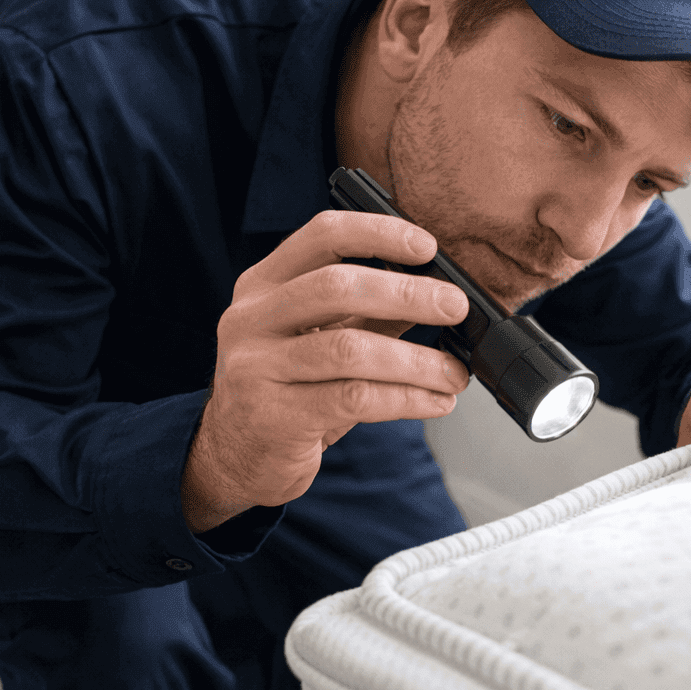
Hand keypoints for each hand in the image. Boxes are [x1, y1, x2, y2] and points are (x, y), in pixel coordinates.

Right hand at [182, 210, 470, 531]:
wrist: (236, 456)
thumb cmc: (286, 390)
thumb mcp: (320, 338)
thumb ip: (369, 312)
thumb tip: (440, 295)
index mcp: (263, 285)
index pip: (322, 236)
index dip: (379, 233)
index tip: (427, 247)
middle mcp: (251, 318)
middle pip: (335, 288)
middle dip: (407, 294)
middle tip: (454, 308)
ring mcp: (256, 367)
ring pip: (349, 350)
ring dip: (416, 361)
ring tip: (454, 373)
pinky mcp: (273, 416)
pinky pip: (354, 399)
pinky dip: (406, 398)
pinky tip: (434, 402)